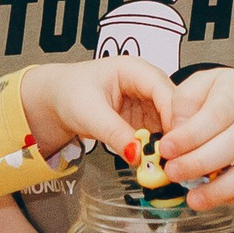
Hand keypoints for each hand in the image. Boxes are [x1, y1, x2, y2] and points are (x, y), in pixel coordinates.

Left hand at [18, 56, 174, 156]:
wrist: (57, 100)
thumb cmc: (69, 93)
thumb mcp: (90, 113)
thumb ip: (114, 133)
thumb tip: (137, 155)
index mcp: (135, 69)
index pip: (164, 90)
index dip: (174, 115)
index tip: (177, 140)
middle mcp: (147, 83)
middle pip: (174, 106)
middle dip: (176, 132)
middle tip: (175, 157)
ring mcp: (148, 101)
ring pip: (170, 122)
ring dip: (170, 142)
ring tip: (167, 163)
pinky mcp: (145, 119)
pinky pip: (160, 133)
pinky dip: (160, 148)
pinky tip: (159, 162)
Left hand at [159, 68, 233, 210]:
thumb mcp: (207, 82)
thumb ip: (186, 102)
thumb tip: (174, 132)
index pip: (215, 115)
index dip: (189, 135)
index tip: (166, 149)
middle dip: (199, 164)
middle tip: (173, 173)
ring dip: (221, 190)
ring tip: (194, 199)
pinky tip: (219, 198)